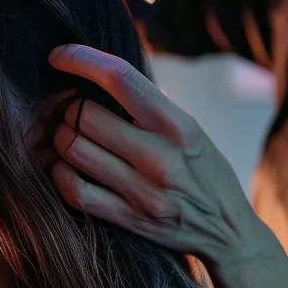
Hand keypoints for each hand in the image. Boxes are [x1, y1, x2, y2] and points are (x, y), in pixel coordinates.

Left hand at [46, 44, 273, 267]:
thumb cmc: (204, 170)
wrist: (228, 232)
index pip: (120, 78)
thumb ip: (150, 106)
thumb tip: (98, 72)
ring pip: (73, 148)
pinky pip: (74, 190)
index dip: (80, 59)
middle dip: (70, 107)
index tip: (59, 56)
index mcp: (180, 126)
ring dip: (63, 137)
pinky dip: (61, 173)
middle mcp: (161, 157)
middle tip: (73, 109)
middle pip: (85, 114)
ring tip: (71, 136)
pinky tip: (68, 166)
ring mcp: (144, 192)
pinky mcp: (129, 220)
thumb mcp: (190, 129)